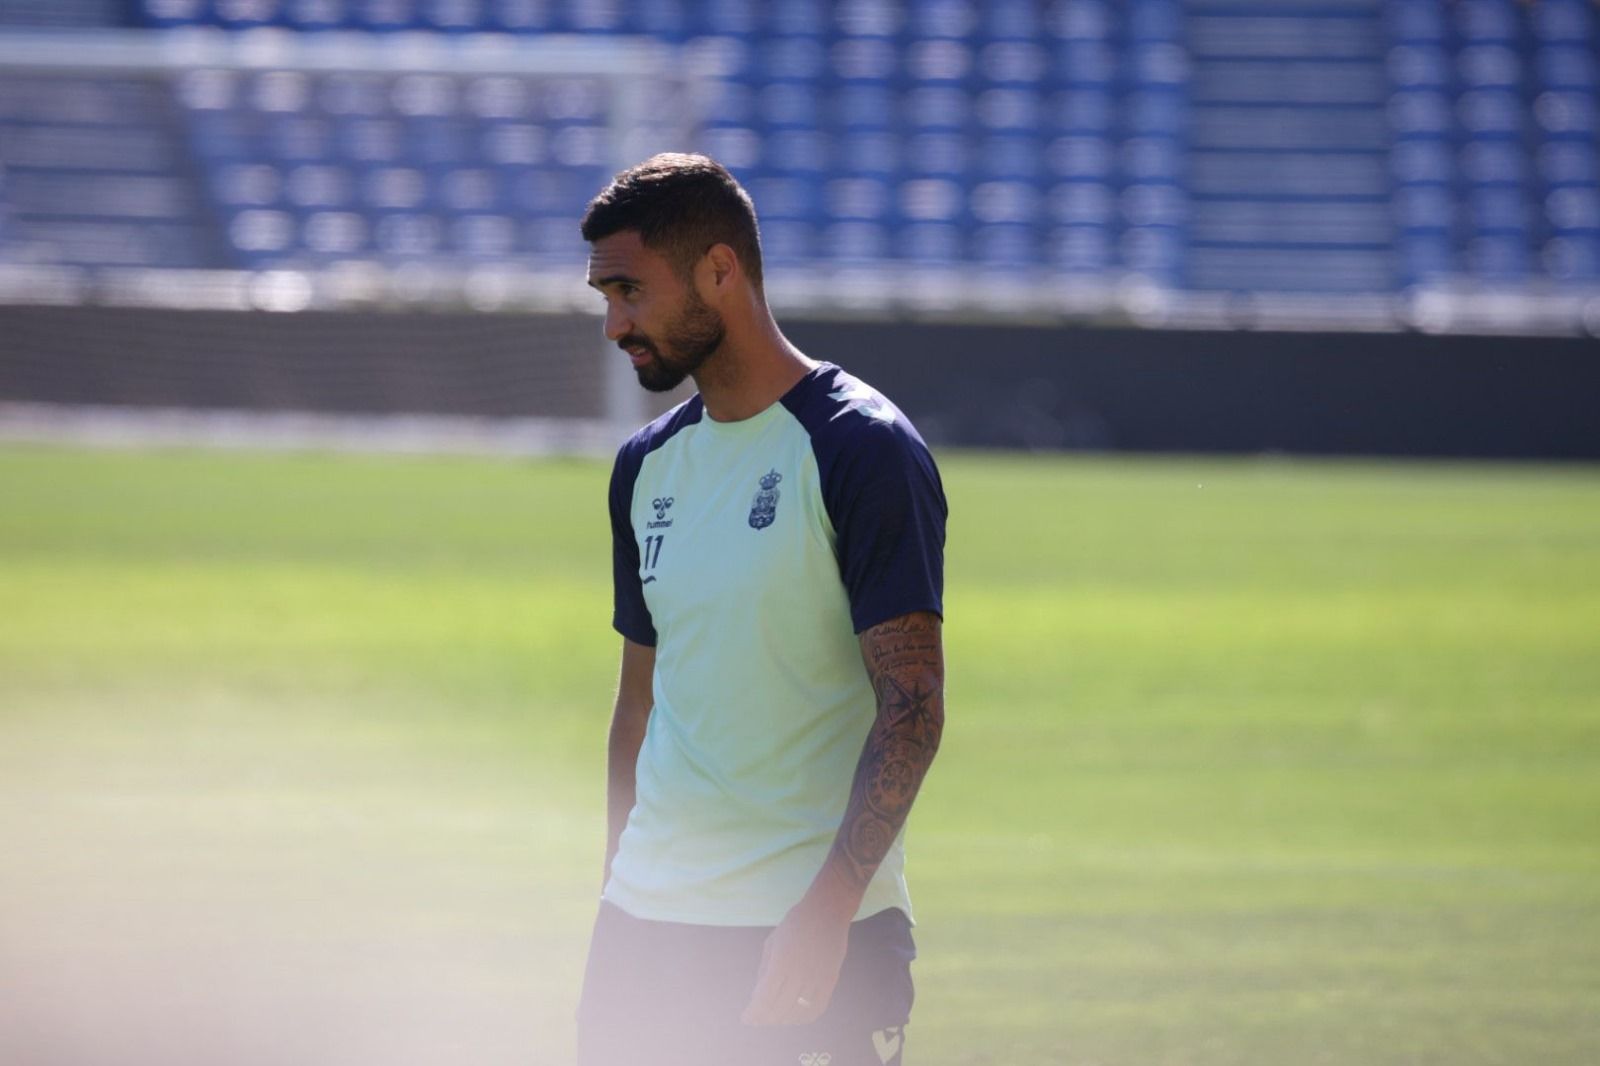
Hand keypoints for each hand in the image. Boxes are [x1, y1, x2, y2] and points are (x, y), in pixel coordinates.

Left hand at [740, 898, 850, 1026]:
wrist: (827, 910)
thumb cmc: (795, 924)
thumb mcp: (772, 943)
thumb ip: (764, 971)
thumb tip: (758, 998)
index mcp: (781, 960)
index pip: (765, 998)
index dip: (754, 1013)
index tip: (746, 1019)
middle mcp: (800, 971)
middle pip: (779, 1009)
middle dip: (764, 1018)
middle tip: (757, 1019)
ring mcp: (817, 977)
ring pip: (798, 1013)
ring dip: (782, 1020)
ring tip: (774, 1017)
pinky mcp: (830, 980)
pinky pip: (817, 1008)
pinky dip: (803, 1017)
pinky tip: (794, 1014)